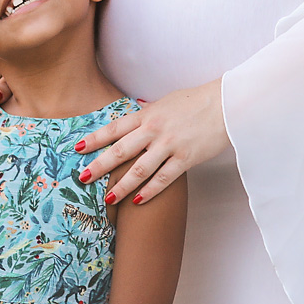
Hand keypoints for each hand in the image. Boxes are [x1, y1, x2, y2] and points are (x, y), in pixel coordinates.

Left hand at [76, 79, 226, 203]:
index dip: (94, 139)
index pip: (114, 128)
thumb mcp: (166, 102)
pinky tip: (138, 201)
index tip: (76, 148)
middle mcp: (154, 130)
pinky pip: (163, 178)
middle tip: (83, 178)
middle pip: (120, 151)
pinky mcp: (186, 159)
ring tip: (107, 198)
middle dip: (99, 165)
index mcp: (147, 114)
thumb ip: (149, 112)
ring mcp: (169, 145)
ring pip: (139, 169)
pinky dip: (149, 191)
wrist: (226, 104)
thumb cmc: (196, 102)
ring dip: (122, 185)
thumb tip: (136, 111)